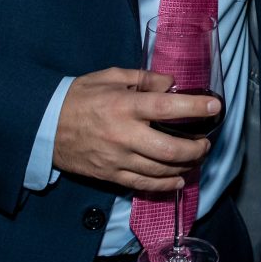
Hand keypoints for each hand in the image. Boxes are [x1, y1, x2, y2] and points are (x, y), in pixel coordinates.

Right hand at [52, 67, 219, 193]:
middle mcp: (124, 135)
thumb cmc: (79, 97)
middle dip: (196, 148)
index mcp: (125, 106)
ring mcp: (117, 159)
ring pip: (160, 171)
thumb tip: (171, 84)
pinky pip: (143, 185)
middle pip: (170, 150)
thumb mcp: (110, 77)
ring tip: (195, 157)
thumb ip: (143, 79)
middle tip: (206, 142)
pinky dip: (165, 184)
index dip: (196, 109)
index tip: (215, 107)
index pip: (168, 108)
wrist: (44, 125)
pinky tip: (178, 179)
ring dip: (185, 166)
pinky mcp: (110, 174)